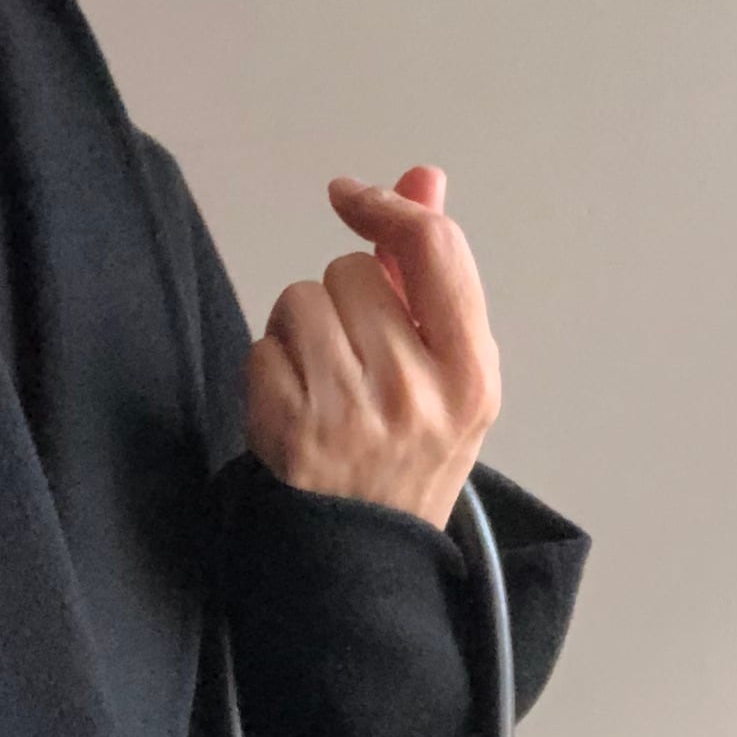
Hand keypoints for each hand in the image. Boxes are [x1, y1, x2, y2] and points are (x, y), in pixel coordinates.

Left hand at [243, 165, 502, 531]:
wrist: (370, 558)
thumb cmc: (411, 455)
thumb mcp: (449, 372)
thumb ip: (434, 274)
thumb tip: (424, 178)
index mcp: (472, 376)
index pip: (433, 248)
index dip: (388, 207)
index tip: (354, 197)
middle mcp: (419, 393)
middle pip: (353, 270)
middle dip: (344, 300)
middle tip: (357, 360)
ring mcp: (353, 413)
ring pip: (301, 299)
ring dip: (302, 329)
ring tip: (326, 384)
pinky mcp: (293, 430)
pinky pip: (264, 345)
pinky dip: (271, 368)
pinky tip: (298, 409)